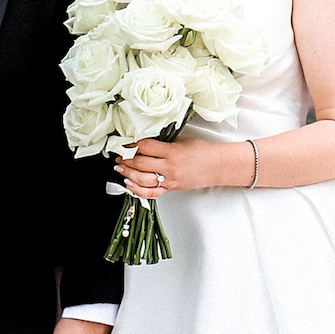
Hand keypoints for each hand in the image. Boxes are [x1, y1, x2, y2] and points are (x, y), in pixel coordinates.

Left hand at [118, 134, 252, 196]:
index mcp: (172, 151)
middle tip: (117, 154)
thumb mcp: (182, 140)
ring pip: (142, 179)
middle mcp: (169, 167)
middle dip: (126, 158)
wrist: (216, 166)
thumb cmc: (201, 151)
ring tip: (119, 167)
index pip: (145, 146)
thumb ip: (163, 141)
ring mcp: (169, 180)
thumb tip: (143, 140)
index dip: (131, 144)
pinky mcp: (171, 188)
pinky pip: (150, 193)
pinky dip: (137, 190)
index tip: (124, 142)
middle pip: (140, 163)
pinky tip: (129, 184)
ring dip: (127, 173)